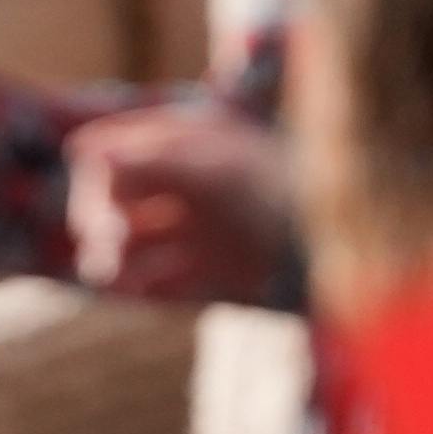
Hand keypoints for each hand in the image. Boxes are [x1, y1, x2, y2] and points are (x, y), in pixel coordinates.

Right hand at [66, 104, 294, 303]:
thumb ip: (151, 161)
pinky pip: (158, 279)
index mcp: (180, 144)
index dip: (95, 180)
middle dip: (100, 221)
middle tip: (106, 246)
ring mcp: (192, 226)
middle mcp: (180, 183)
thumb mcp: (218, 171)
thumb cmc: (286, 194)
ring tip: (112, 272)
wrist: (348, 250)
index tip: (102, 210)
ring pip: (129, 242)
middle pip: (109, 200)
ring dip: (113, 257)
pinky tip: (140, 289)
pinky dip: (145, 285)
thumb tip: (85, 153)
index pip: (107, 154)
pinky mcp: (207, 269)